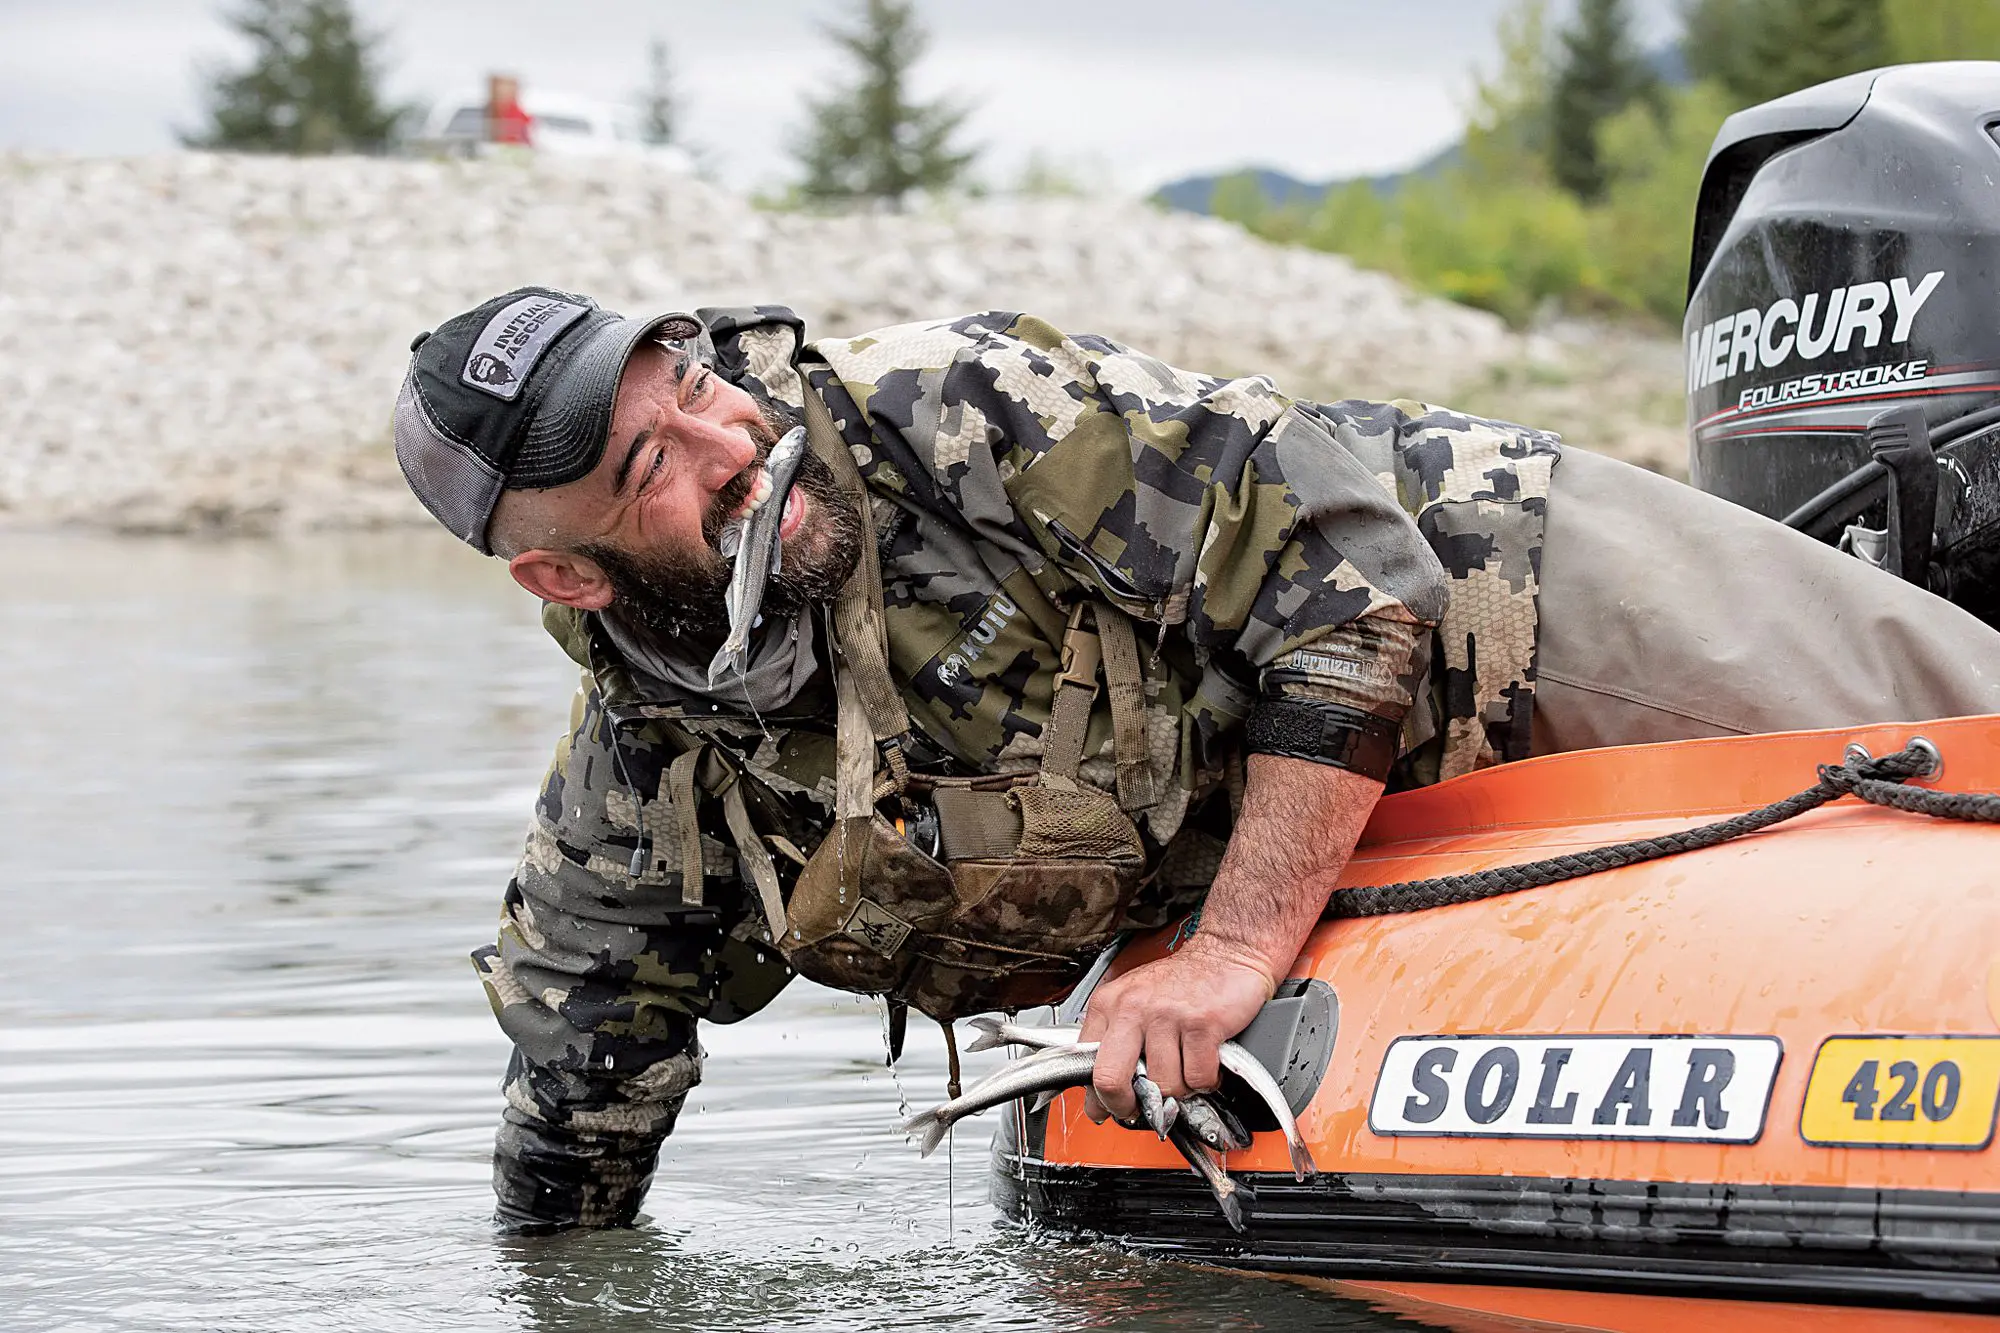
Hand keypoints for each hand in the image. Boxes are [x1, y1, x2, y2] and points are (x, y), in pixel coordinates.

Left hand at [1077, 935, 1275, 1122]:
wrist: (1226, 953)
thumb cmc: (1181, 984)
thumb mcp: (1133, 1000)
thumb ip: (1116, 1039)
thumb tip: (1104, 1091)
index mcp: (1108, 1004)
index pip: (1086, 1064)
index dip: (1100, 1098)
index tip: (1110, 1109)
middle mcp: (1132, 1008)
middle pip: (1110, 1079)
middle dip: (1127, 1106)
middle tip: (1143, 1108)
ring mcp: (1166, 1016)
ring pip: (1163, 1085)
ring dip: (1181, 1089)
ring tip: (1186, 1069)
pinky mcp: (1201, 1024)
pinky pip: (1198, 1077)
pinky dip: (1207, 1080)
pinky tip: (1206, 1063)